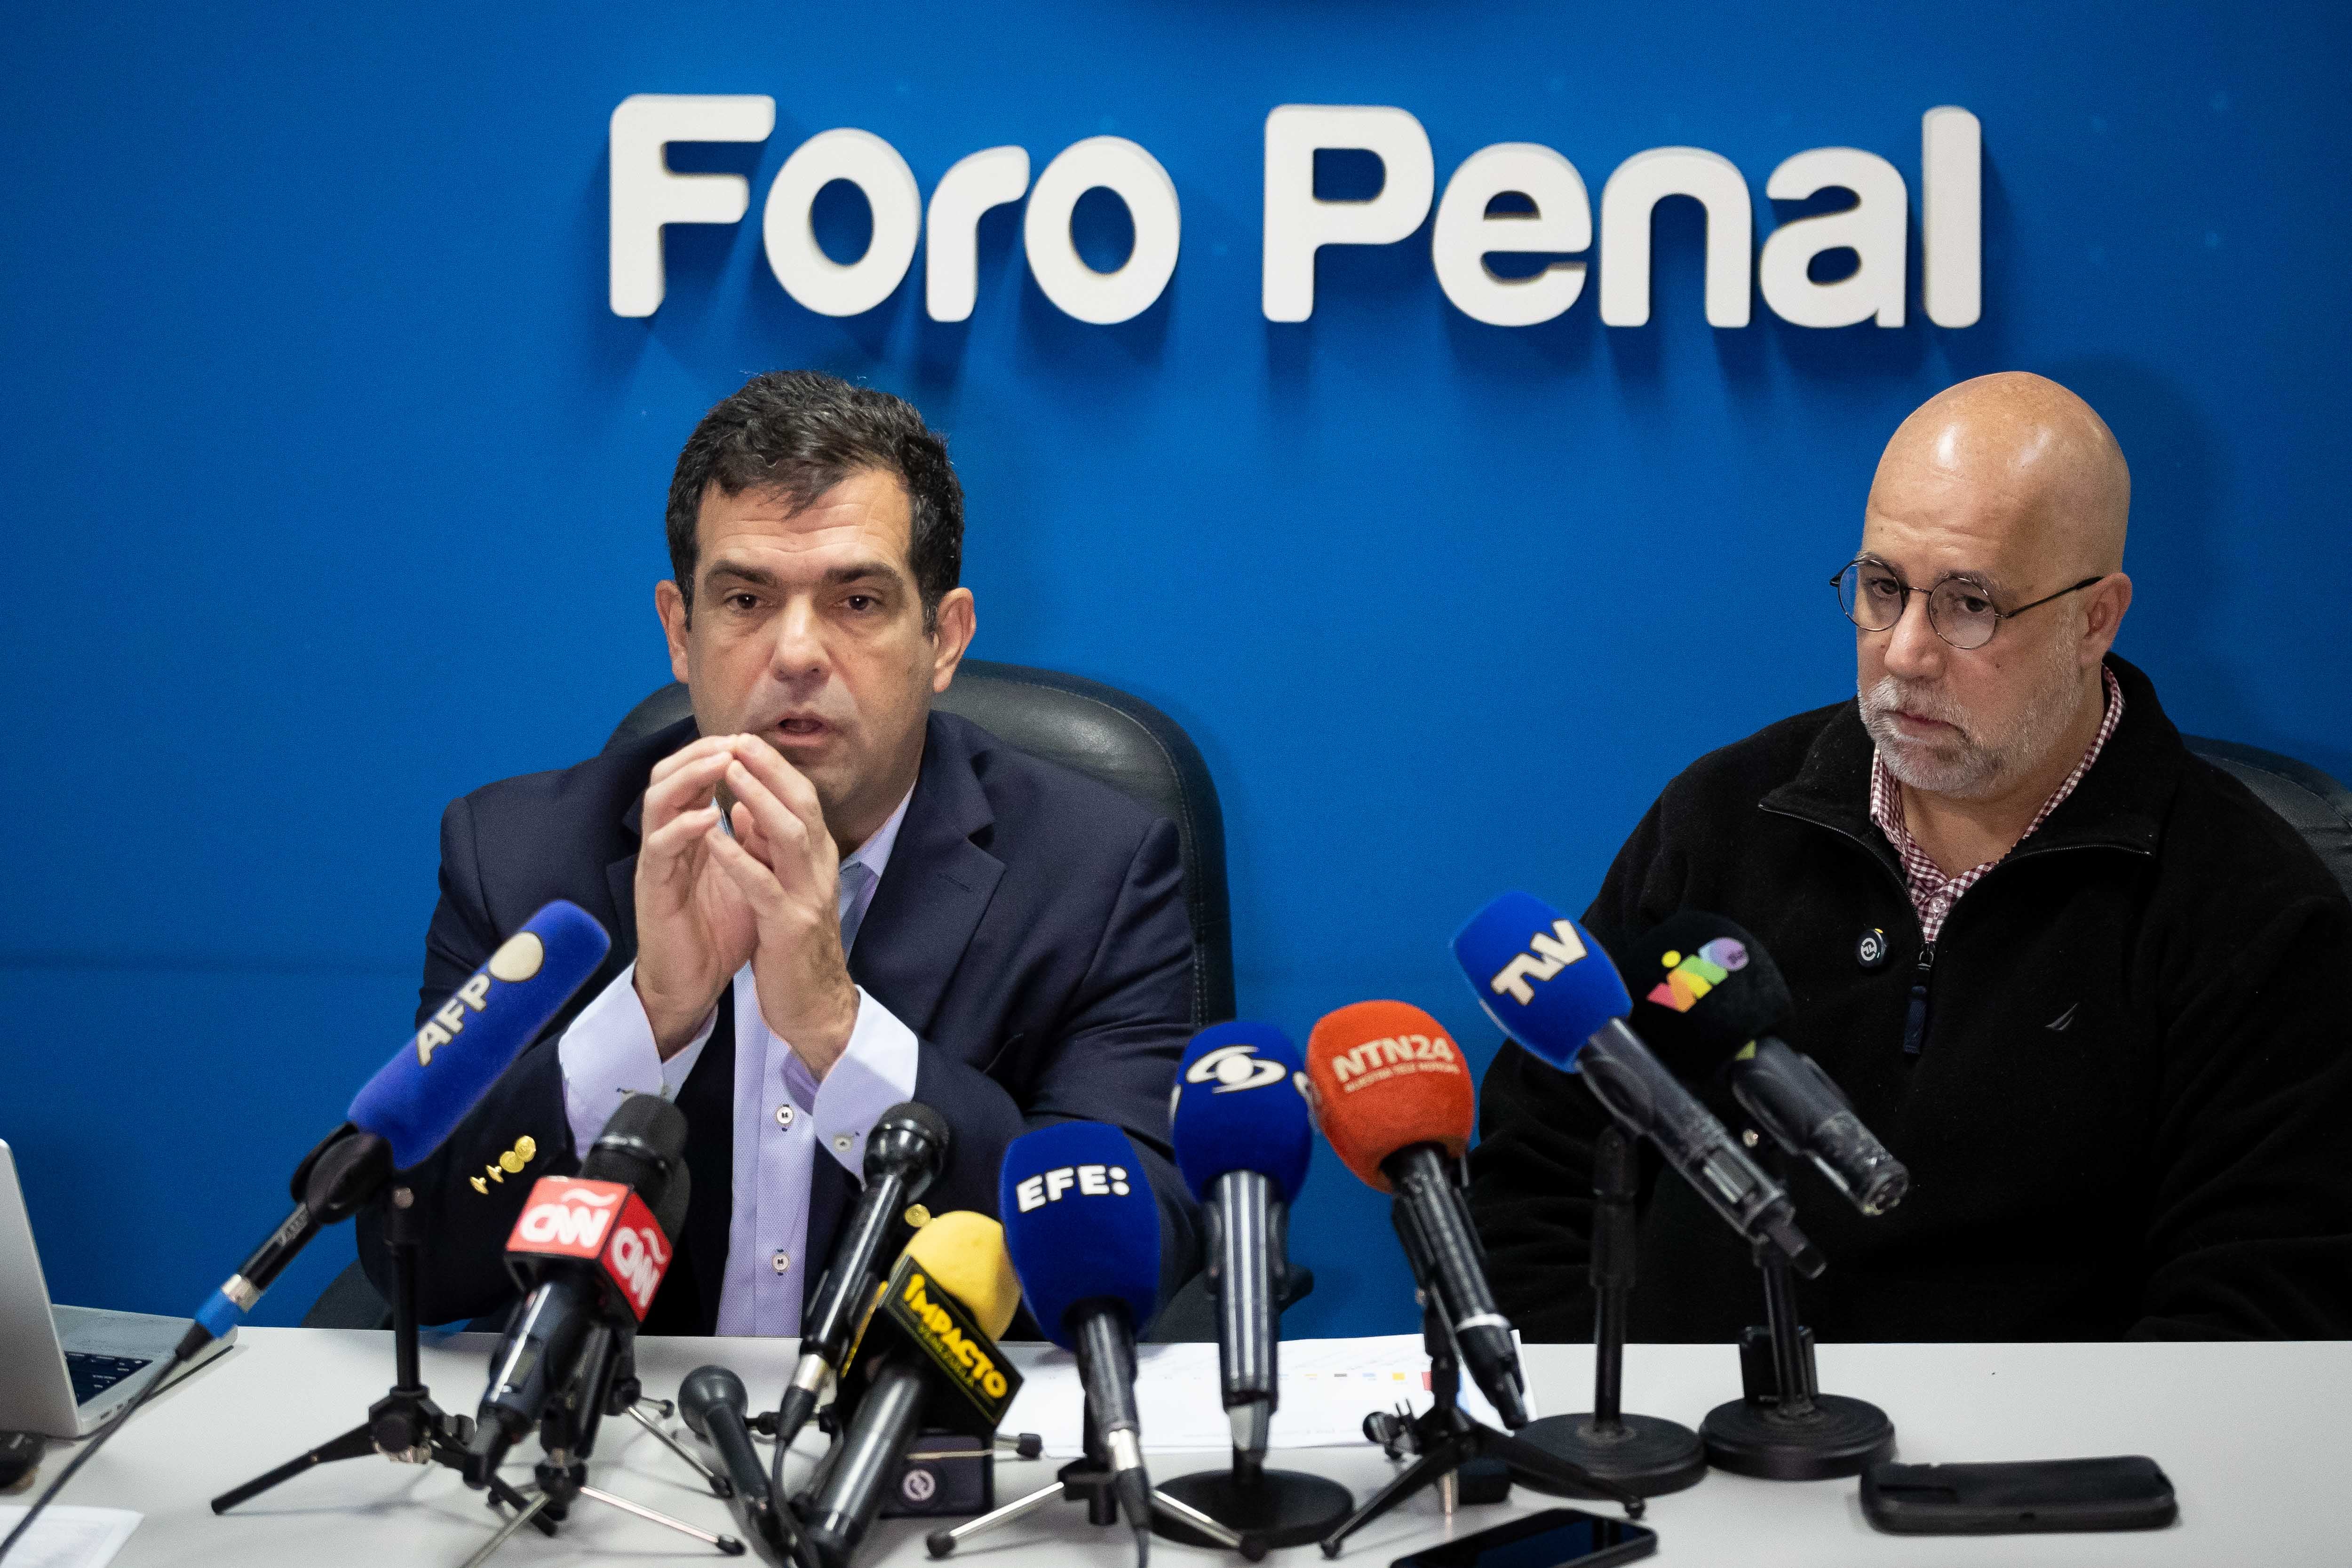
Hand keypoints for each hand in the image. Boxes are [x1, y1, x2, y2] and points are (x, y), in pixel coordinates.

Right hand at [631, 736, 759, 1055]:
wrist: (694, 984)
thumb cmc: (719, 931)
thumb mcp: (746, 877)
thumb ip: (752, 841)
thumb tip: (767, 802)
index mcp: (690, 834)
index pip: (694, 777)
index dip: (717, 753)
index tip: (750, 739)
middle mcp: (668, 840)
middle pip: (667, 775)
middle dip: (699, 752)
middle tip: (731, 740)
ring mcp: (657, 862)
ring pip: (657, 801)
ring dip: (689, 777)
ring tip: (721, 762)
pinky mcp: (652, 889)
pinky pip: (660, 848)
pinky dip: (684, 827)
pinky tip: (710, 818)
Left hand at [702, 735, 862, 1077]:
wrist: (815, 1007)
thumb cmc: (794, 947)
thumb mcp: (783, 887)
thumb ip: (768, 849)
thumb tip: (745, 807)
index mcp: (818, 860)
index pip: (802, 800)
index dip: (774, 767)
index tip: (744, 740)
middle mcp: (820, 871)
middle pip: (802, 805)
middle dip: (769, 769)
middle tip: (737, 739)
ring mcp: (808, 897)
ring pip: (789, 835)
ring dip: (757, 799)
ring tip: (728, 773)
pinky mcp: (789, 927)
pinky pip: (763, 885)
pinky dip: (738, 858)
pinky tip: (715, 838)